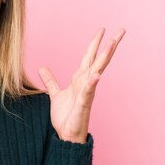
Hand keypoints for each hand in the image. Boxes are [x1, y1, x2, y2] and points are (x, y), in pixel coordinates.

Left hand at [38, 28, 124, 143]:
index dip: (95, 42)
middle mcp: (86, 83)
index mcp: (80, 79)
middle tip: (121, 30)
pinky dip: (92, 83)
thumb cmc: (65, 117)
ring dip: (105, 57)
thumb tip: (42, 68)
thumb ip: (50, 81)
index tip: (102, 29)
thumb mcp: (55, 94)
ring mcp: (87, 92)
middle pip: (99, 59)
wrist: (66, 135)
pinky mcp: (83, 104)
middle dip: (110, 45)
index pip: (89, 56)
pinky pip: (88, 91)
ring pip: (98, 71)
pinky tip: (96, 74)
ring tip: (112, 43)